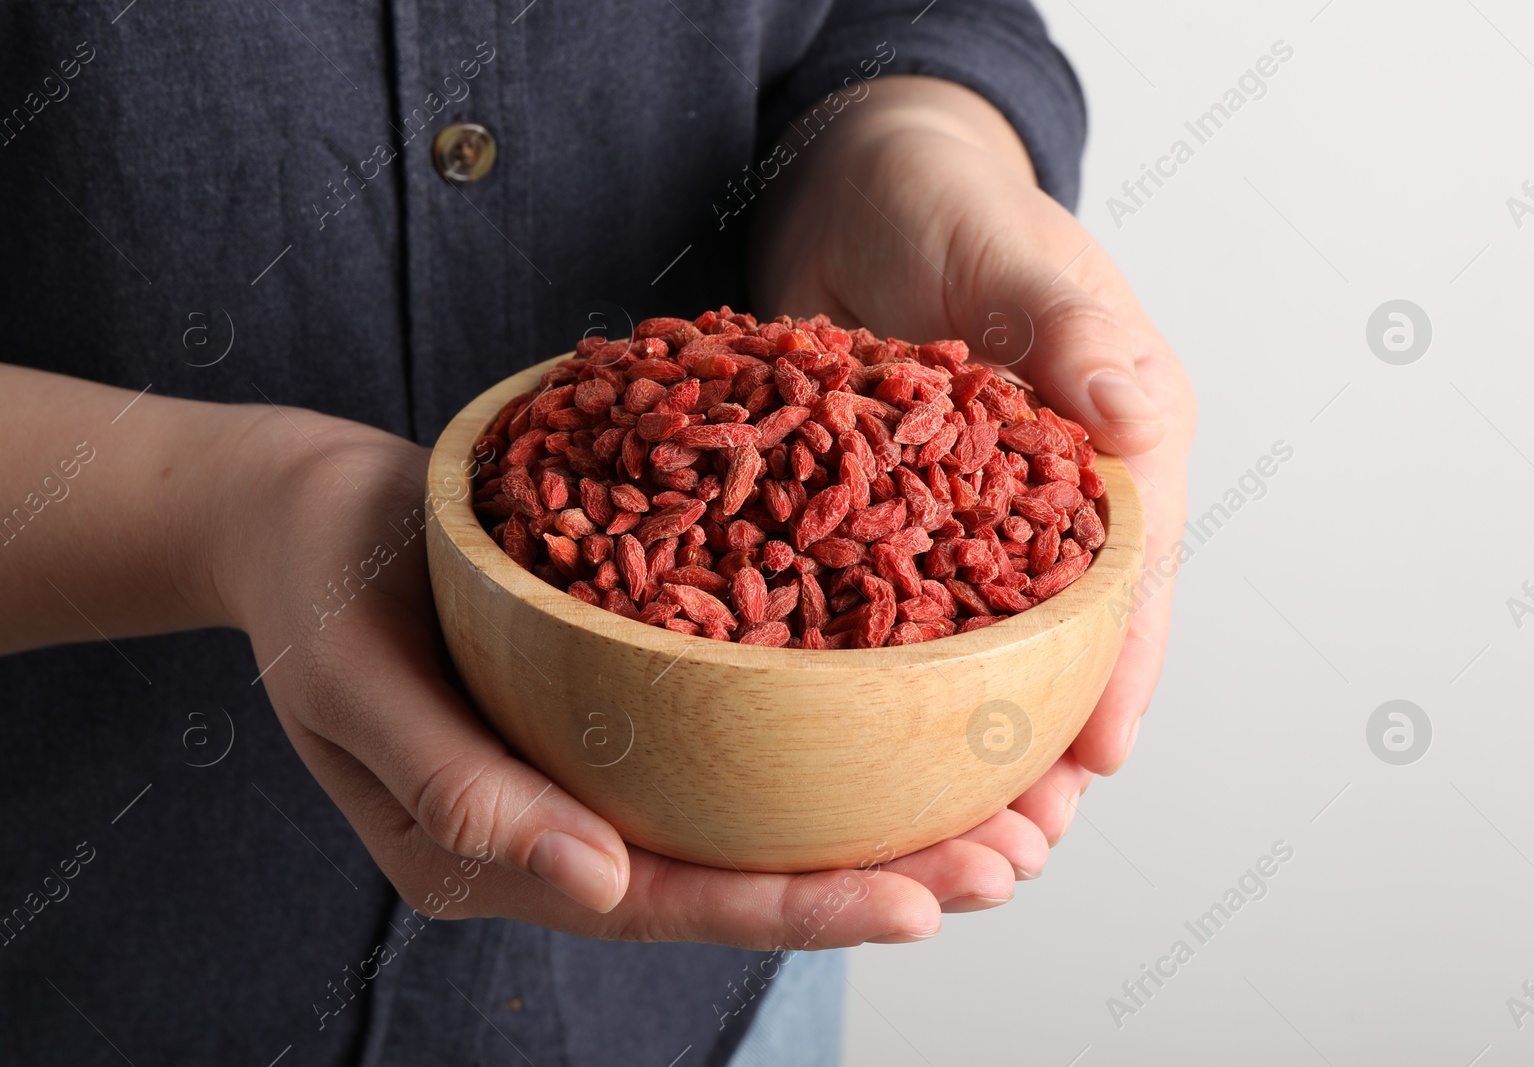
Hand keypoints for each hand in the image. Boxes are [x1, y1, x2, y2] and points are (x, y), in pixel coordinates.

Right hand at [219, 409, 1039, 946]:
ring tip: (1010, 802)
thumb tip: (599, 889)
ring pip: (760, 808)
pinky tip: (916, 704)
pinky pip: (742, 728)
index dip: (798, 909)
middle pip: (745, 870)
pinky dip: (831, 725)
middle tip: (1011, 858)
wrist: (302, 509)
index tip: (920, 905)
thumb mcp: (353, 684)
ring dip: (882, 813)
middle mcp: (574, 821)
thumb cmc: (314, 589)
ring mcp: (605, 760)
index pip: (672, 902)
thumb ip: (461, 793)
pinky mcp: (629, 692)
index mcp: (505, 849)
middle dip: (882, 877)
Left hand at [753, 77, 1196, 828]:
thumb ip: (1070, 329)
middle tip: (1005, 853)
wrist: (850, 198)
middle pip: (1058, 653)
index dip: (1117, 673)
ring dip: (953, 759)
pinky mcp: (876, 536)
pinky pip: (878, 632)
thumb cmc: (949, 205)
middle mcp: (1046, 511)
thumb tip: (1131, 407)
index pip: (1132, 576)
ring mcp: (959, 534)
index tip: (1093, 764)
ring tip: (926, 850)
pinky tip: (840, 770)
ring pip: (972, 666)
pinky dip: (869, 703)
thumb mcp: (1013, 254)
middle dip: (1037, 756)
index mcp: (1113, 450)